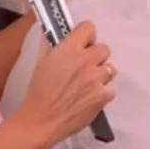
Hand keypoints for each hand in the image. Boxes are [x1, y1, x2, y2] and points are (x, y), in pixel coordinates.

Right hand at [20, 21, 114, 143]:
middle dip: (95, 56)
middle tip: (85, 67)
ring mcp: (96, 79)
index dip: (86, 36)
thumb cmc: (38, 91)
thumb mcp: (41, 61)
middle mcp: (85, 61)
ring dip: (101, 74)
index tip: (82, 44)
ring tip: (88, 84)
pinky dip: (103, 93)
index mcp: (69, 49)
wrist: (42, 120)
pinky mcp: (102, 96)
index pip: (88, 28)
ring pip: (110, 68)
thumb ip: (52, 44)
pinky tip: (90, 97)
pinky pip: (111, 88)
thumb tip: (57, 34)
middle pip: (104, 48)